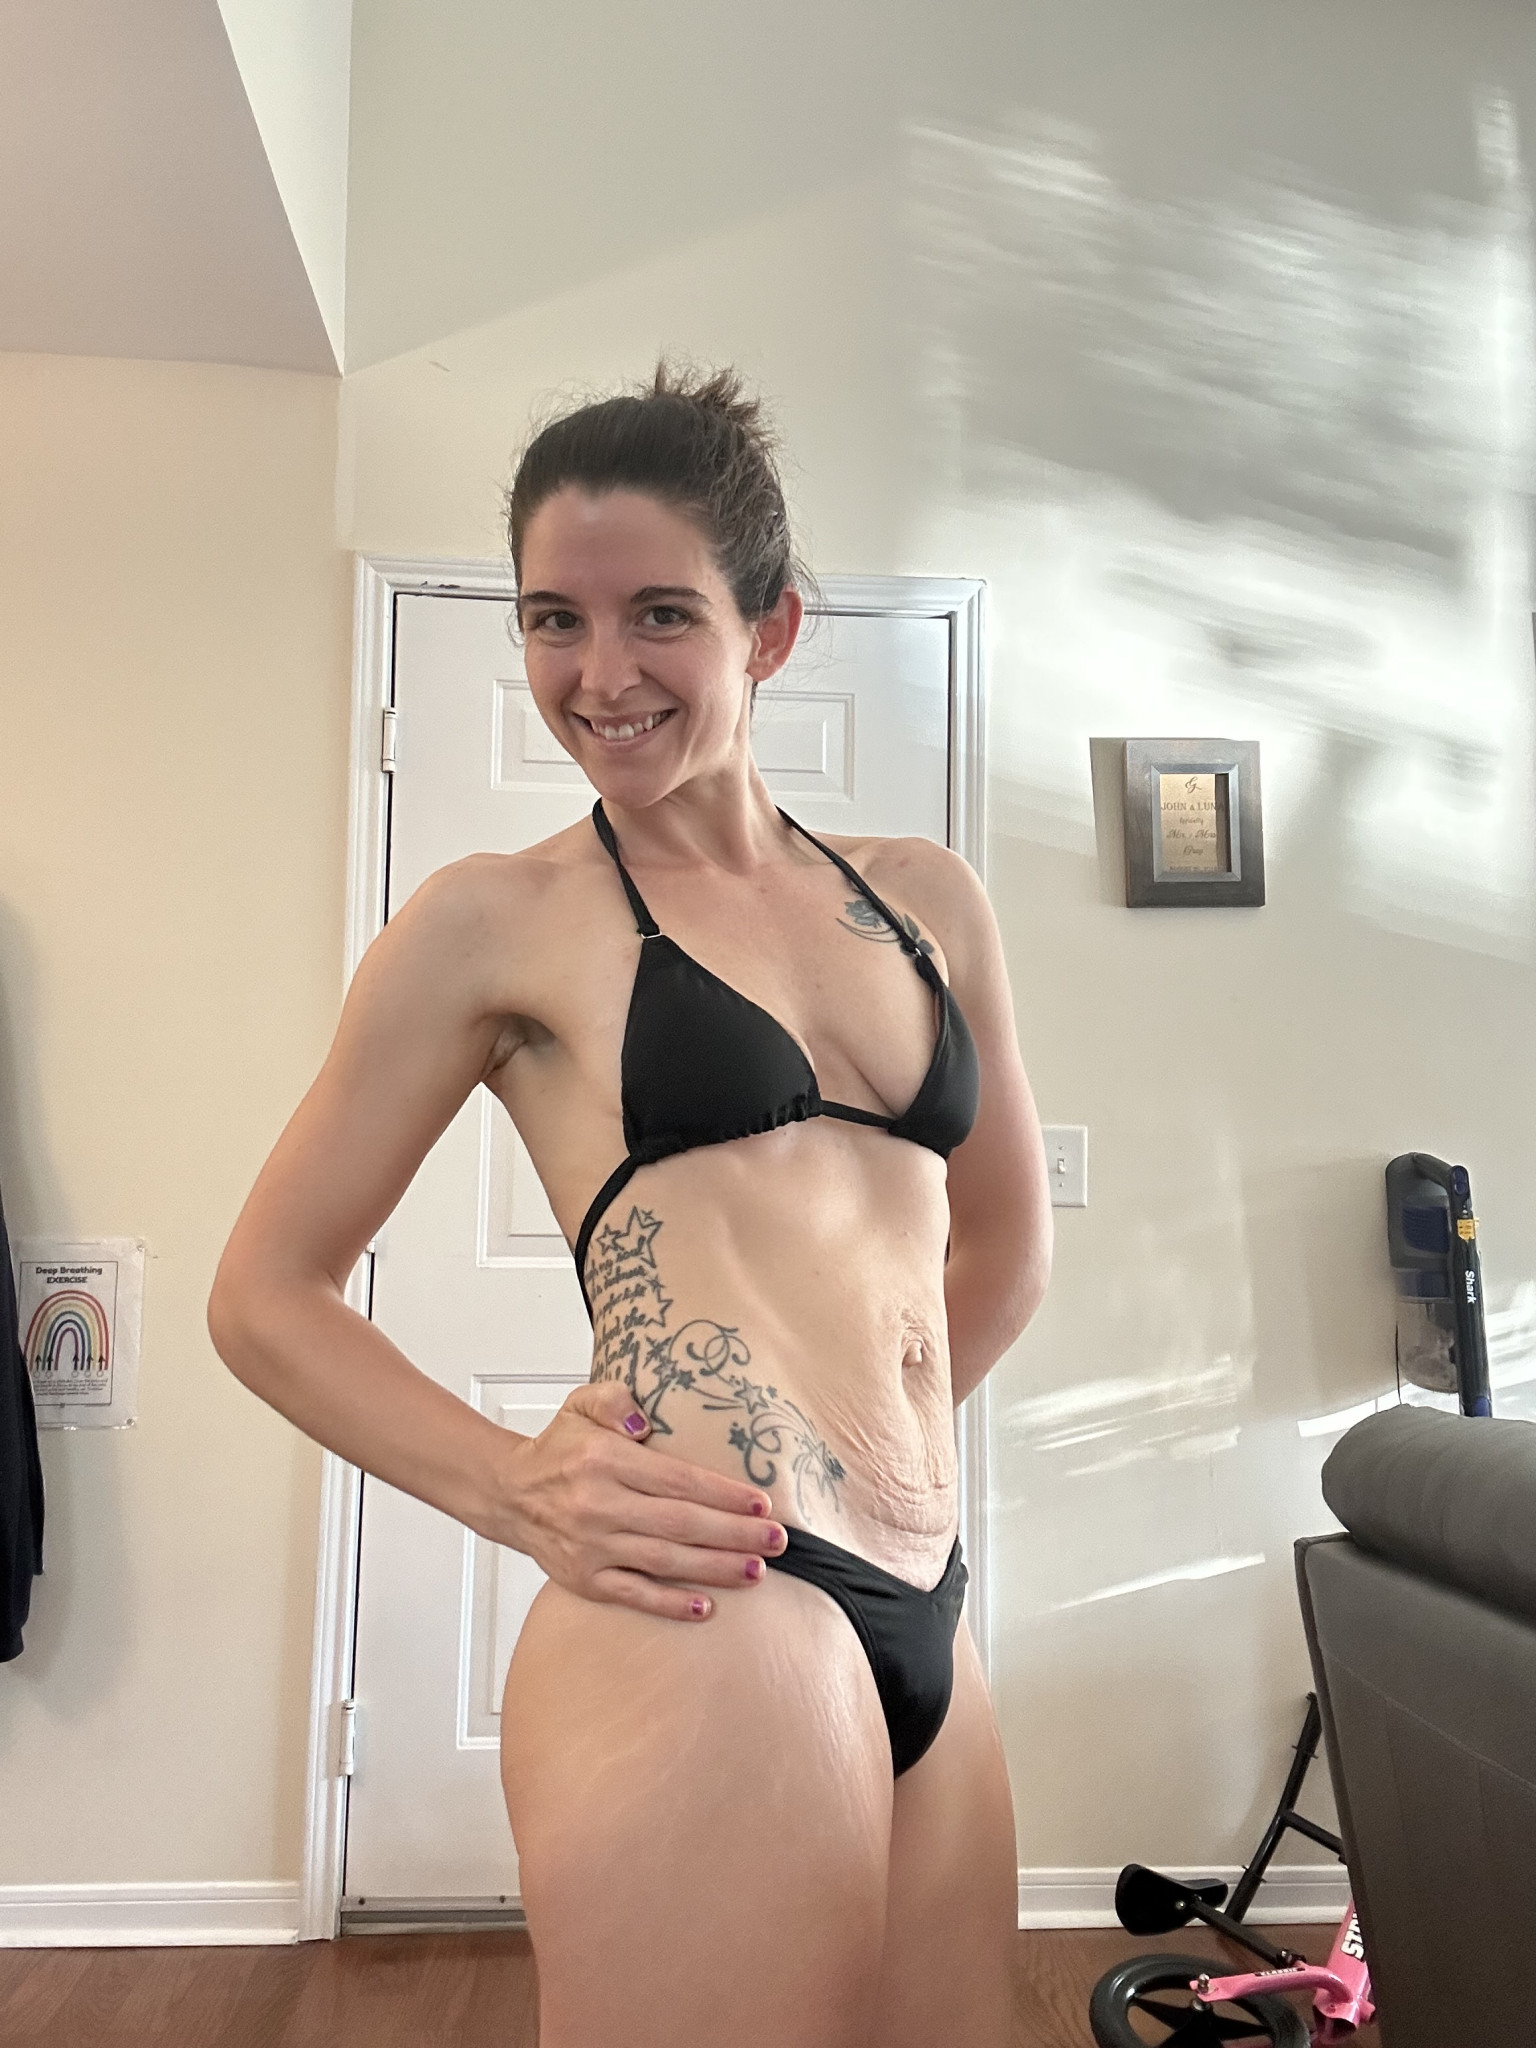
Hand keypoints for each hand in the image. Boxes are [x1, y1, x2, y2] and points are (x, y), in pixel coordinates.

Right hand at [495, 1380, 787, 1620]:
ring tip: (756, 1570)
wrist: (510, 1493)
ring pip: (665, 1561)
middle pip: (681, 1524)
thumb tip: (646, 1422)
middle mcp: (599, 1505)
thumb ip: (616, 1399)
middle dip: (735, 1533)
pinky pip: (634, 1594)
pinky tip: (705, 1607)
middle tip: (778, 1541)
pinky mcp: (585, 1578)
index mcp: (605, 1460)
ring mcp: (592, 1547)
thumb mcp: (582, 1403)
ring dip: (715, 1568)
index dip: (723, 1494)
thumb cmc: (559, 1448)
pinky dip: (670, 1603)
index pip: (677, 1480)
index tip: (761, 1503)